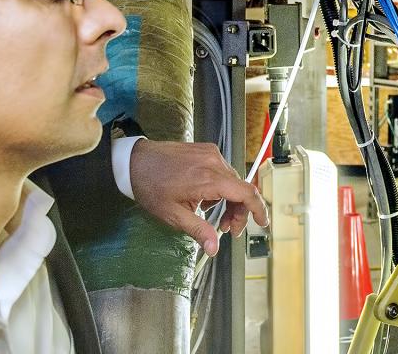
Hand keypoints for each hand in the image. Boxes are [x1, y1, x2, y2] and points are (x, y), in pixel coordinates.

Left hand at [128, 139, 268, 256]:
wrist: (134, 161)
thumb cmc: (151, 187)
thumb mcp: (173, 215)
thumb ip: (198, 230)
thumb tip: (214, 248)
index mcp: (209, 179)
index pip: (246, 193)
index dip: (258, 209)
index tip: (262, 223)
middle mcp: (214, 163)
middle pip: (241, 189)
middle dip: (238, 211)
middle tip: (227, 229)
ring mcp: (210, 153)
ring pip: (232, 180)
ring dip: (229, 200)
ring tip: (210, 213)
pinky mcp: (205, 149)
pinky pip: (222, 170)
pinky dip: (220, 186)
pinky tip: (204, 196)